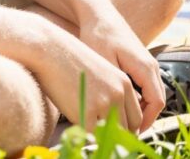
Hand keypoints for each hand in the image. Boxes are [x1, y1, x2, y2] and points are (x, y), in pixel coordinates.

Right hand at [29, 21, 145, 131]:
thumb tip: (113, 119)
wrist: (52, 51)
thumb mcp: (101, 75)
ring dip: (102, 137)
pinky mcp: (87, 111)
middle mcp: (119, 93)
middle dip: (118, 137)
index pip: (137, 118)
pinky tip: (78, 128)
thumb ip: (112, 95)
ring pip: (111, 134)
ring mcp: (104, 103)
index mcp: (124, 84)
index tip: (117, 135)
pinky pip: (91, 136)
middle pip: (129, 129)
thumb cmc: (71, 63)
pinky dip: (86, 137)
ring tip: (91, 132)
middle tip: (104, 139)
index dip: (128, 130)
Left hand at [74, 0, 165, 129]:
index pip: (157, 102)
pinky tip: (120, 104)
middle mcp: (151, 64)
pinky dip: (138, 98)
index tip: (130, 133)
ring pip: (153, 93)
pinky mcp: (139, 61)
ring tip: (122, 120)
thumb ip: (115, 88)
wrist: (98, 13)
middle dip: (144, 118)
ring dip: (141, 109)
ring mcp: (147, 62)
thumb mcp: (103, 63)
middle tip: (126, 131)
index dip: (147, 121)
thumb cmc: (97, 36)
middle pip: (158, 100)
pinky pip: (146, 85)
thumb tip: (121, 112)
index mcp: (145, 67)